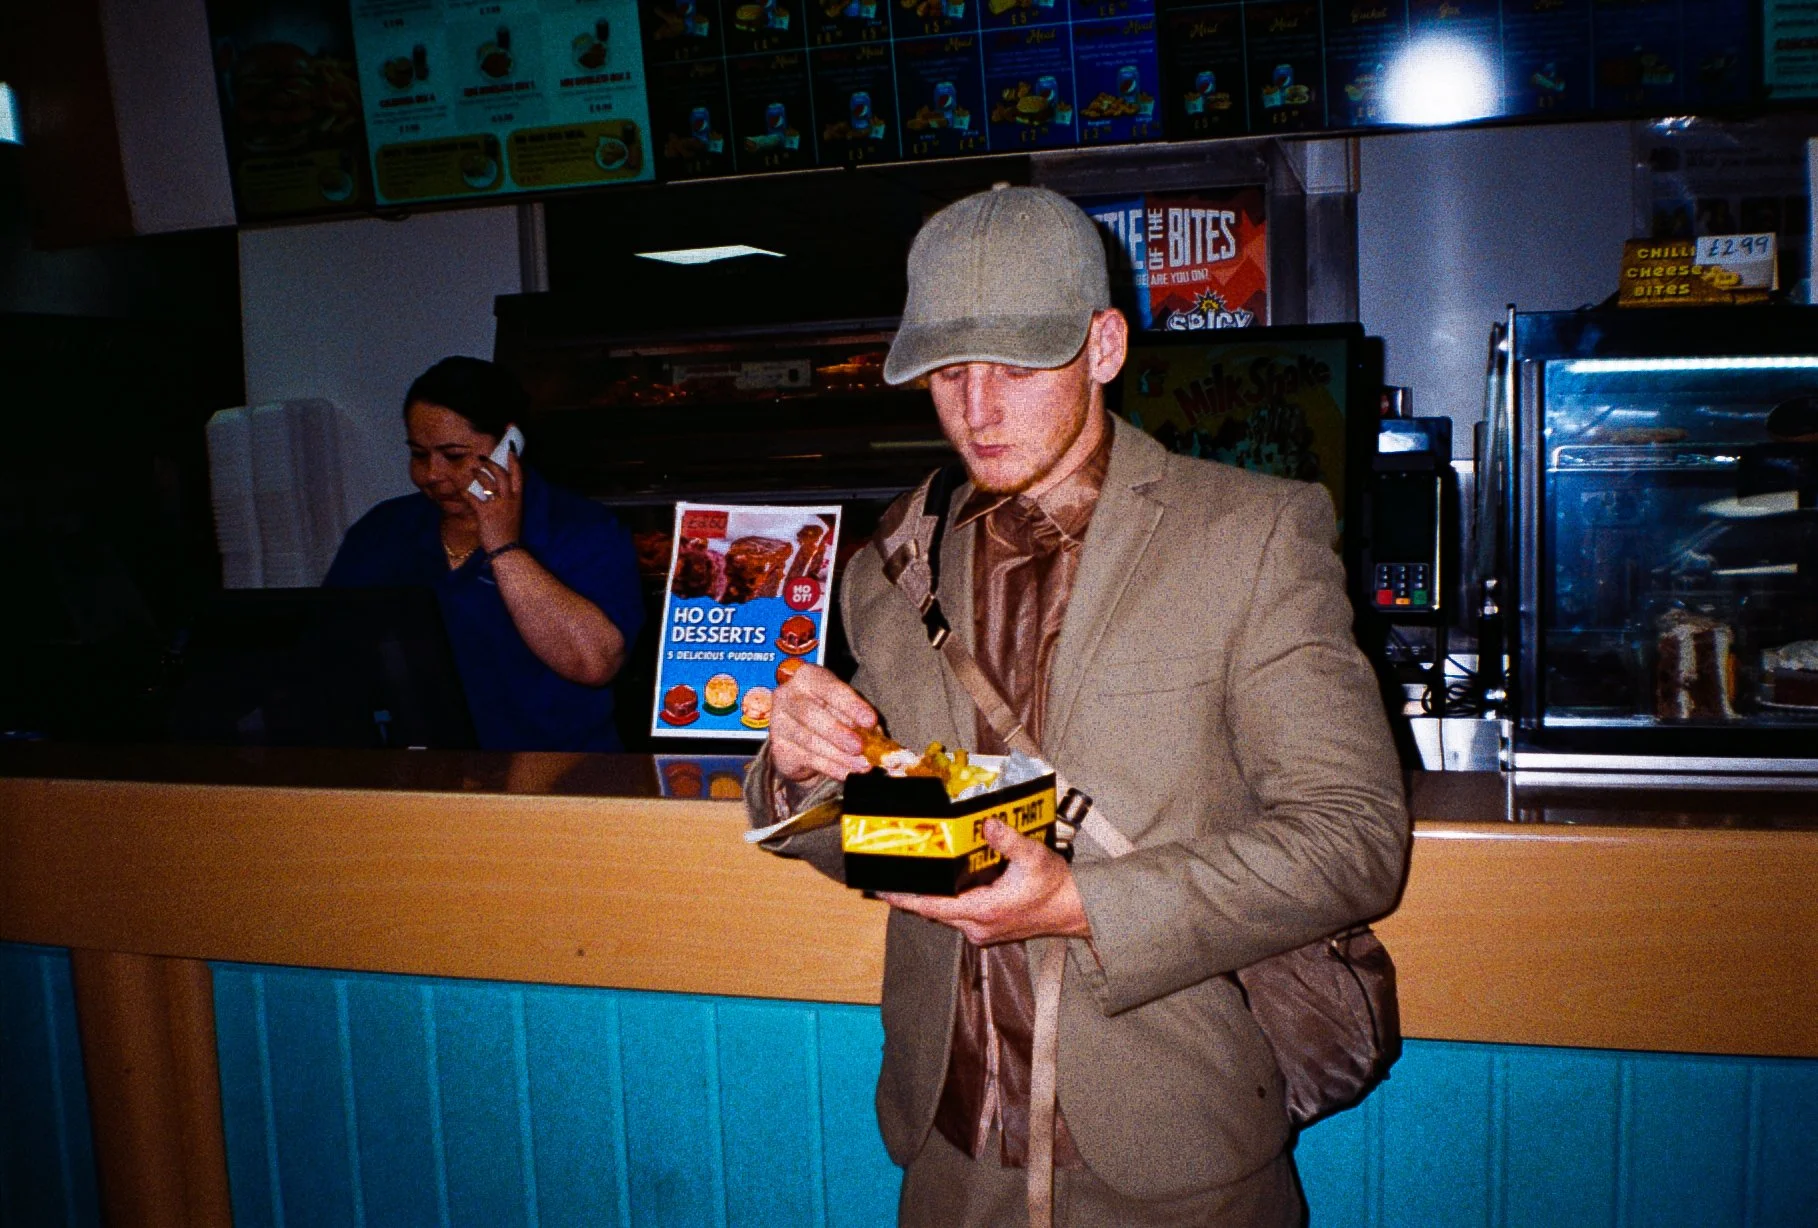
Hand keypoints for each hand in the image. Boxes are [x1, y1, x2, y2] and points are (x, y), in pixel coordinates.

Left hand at [464, 449, 523, 552]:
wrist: (507, 550)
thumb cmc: (509, 532)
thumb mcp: (515, 513)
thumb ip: (509, 500)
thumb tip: (500, 488)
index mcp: (518, 499)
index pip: (518, 475)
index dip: (514, 461)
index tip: (510, 450)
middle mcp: (509, 500)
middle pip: (502, 475)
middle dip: (492, 463)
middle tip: (483, 458)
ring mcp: (497, 506)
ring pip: (489, 483)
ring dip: (479, 474)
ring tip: (473, 469)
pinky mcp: (485, 514)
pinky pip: (474, 498)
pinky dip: (466, 492)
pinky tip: (461, 489)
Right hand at [769, 663, 876, 783]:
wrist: (804, 738)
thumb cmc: (830, 715)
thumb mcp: (847, 711)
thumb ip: (860, 721)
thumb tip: (877, 737)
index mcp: (807, 677)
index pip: (829, 688)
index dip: (851, 705)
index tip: (870, 721)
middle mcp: (787, 695)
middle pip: (810, 713)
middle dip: (838, 732)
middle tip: (860, 747)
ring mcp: (779, 722)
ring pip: (808, 740)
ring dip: (838, 755)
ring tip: (861, 765)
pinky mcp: (778, 747)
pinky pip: (807, 758)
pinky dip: (831, 767)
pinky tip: (847, 773)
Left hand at [881, 820, 1090, 944]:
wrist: (1074, 909)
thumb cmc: (1055, 887)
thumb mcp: (1033, 857)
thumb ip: (1008, 840)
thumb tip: (987, 824)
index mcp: (985, 910)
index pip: (934, 906)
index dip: (906, 898)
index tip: (883, 890)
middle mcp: (978, 926)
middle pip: (933, 911)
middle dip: (911, 895)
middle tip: (890, 877)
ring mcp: (982, 931)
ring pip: (945, 914)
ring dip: (929, 898)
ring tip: (910, 879)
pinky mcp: (987, 929)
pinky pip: (957, 915)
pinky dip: (946, 901)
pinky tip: (940, 885)